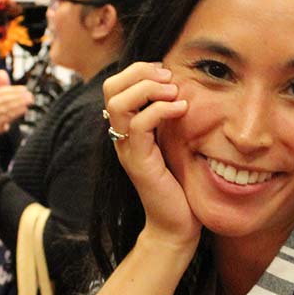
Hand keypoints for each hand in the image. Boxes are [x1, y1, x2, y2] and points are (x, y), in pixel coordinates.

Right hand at [0, 69, 32, 135]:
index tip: (24, 89)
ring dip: (19, 104)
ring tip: (29, 101)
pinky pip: (7, 117)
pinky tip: (25, 109)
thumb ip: (2, 85)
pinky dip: (17, 112)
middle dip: (18, 97)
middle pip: (4, 100)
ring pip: (6, 108)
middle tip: (29, 95)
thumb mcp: (0, 97)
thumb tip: (1, 71)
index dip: (13, 90)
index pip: (1, 92)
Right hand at [101, 61, 197, 248]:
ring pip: (118, 103)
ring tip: (174, 93)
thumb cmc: (179, 184)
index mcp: (126, 128)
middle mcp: (120, 136)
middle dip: (140, 73)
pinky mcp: (139, 162)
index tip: (166, 73)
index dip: (138, 70)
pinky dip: (160, 110)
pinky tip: (181, 110)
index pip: (115, 85)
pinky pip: (139, 126)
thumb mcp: (174, 142)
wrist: (176, 224)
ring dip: (148, 89)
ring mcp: (126, 149)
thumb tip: (183, 86)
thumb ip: (170, 117)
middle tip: (168, 78)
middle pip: (110, 88)